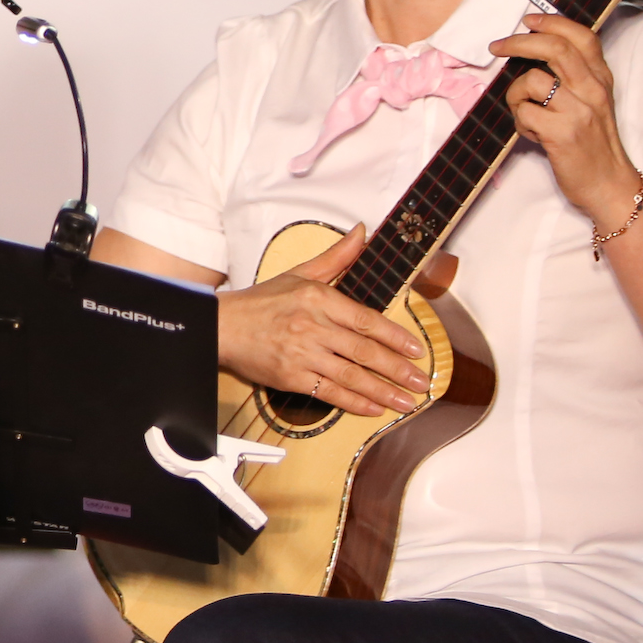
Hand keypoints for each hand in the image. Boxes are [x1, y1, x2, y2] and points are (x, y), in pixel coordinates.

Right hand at [215, 225, 431, 414]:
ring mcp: (302, 354)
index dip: (395, 337)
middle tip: (422, 383)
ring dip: (383, 392)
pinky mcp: (291, 377)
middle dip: (398, 370)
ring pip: (351, 376)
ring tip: (406, 402)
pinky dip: (354, 403)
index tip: (417, 350)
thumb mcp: (299, 273)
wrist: (221, 326)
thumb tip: (362, 232)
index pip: (366, 321)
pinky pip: (329, 392)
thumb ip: (336, 257)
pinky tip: (373, 409)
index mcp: (318, 298)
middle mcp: (312, 326)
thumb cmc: (261, 302)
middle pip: (365, 351)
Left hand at [490, 12, 642, 222]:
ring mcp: (579, 111)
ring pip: (531, 81)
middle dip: (518, 42)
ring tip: (526, 115)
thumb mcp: (593, 102)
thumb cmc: (593, 143)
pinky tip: (533, 134)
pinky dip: (520, 122)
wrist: (608, 183)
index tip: (528, 20)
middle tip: (497, 47)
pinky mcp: (563, 133)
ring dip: (516, 96)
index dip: (552, 22)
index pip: (582, 36)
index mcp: (601, 78)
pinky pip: (524, 113)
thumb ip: (574, 76)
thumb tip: (533, 51)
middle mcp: (593, 90)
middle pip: (554, 48)